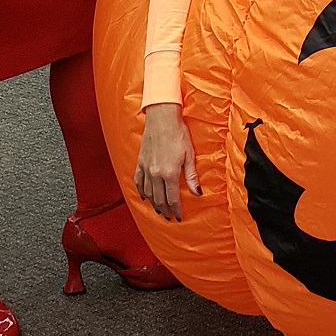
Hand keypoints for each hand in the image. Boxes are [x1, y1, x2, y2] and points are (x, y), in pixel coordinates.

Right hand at [135, 103, 200, 220]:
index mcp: (169, 173)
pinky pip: (138, 182)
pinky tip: (145, 196)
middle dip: (165, 210)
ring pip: (148, 193)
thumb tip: (197, 192)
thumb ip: (191, 176)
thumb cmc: (178, 133)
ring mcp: (146, 168)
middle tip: (169, 217)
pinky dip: (141, 192)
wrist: (162, 118)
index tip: (179, 217)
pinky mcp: (140, 162)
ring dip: (154, 204)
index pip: (173, 198)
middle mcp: (155, 174)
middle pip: (159, 199)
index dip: (176, 210)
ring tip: (159, 210)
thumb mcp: (189, 154)